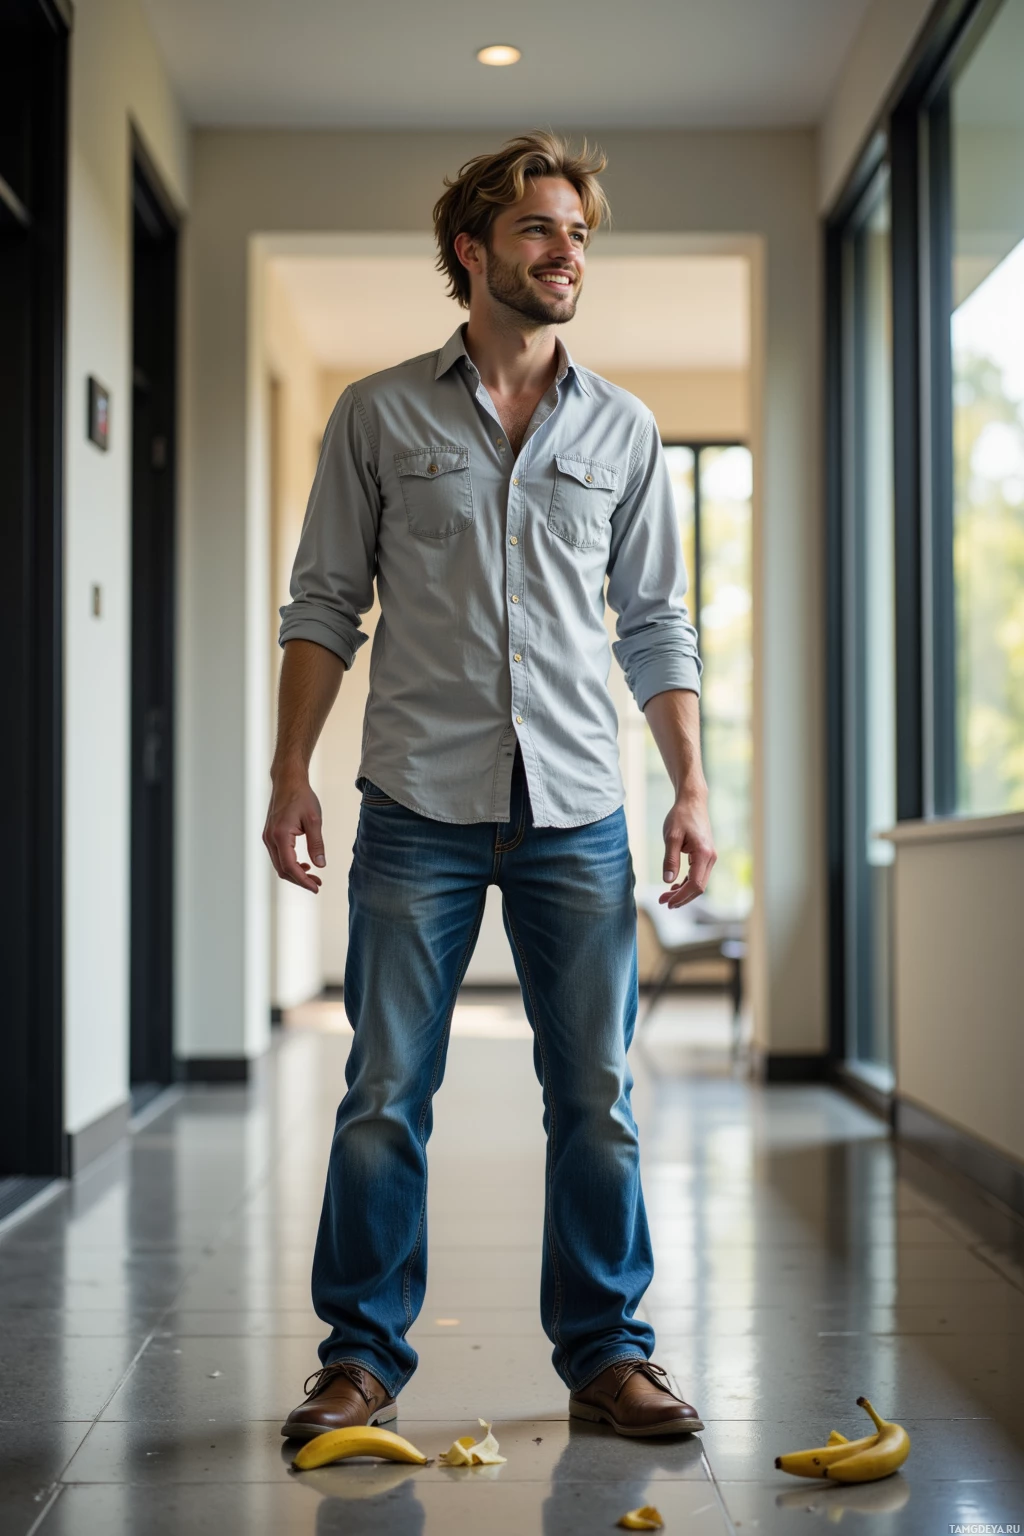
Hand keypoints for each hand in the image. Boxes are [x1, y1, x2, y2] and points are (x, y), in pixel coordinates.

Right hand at [263, 772, 325, 893]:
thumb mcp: (314, 820)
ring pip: (279, 865)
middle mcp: (270, 839)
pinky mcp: (270, 835)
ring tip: (313, 876)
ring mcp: (267, 837)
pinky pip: (278, 856)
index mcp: (280, 835)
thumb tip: (321, 865)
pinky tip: (304, 864)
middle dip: (300, 880)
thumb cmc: (301, 797)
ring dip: (295, 873)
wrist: (288, 781)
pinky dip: (290, 864)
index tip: (316, 887)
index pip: (290, 866)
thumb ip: (317, 844)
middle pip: (282, 870)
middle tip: (318, 884)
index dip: (303, 880)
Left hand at [658, 790, 715, 908]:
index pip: (695, 884)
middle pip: (698, 887)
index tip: (667, 902)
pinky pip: (697, 874)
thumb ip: (670, 859)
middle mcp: (710, 858)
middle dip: (681, 897)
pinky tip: (674, 885)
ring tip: (666, 896)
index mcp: (703, 854)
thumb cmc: (681, 816)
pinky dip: (686, 882)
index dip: (681, 896)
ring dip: (683, 891)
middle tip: (663, 902)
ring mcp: (709, 857)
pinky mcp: (705, 855)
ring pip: (699, 882)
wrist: (692, 801)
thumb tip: (668, 881)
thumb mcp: (671, 837)